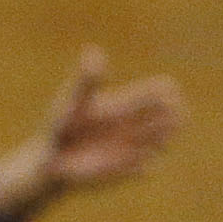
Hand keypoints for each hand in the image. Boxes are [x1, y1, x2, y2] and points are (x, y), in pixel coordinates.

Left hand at [0, 47, 183, 221]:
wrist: (49, 159)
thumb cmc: (60, 125)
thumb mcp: (72, 102)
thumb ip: (86, 81)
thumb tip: (93, 51)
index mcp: (124, 103)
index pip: (160, 92)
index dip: (167, 92)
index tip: (161, 96)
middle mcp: (133, 125)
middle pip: (171, 116)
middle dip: (173, 116)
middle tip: (162, 119)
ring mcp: (133, 147)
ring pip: (165, 142)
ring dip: (163, 140)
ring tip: (151, 140)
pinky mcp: (126, 170)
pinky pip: (146, 169)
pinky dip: (144, 165)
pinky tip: (136, 165)